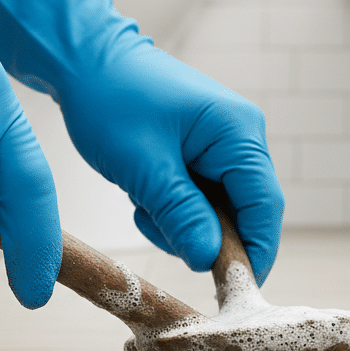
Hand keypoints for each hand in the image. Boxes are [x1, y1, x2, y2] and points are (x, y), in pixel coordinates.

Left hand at [0, 0, 283, 284]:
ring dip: (184, 223)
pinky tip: (144, 195)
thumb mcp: (143, 167)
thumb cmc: (111, 101)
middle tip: (163, 233)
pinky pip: (201, 197)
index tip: (235, 289)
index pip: (264, 205)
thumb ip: (180, 214)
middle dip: (207, 236)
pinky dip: (174, 208)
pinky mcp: (201, 152)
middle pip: (244, 211)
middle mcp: (239, 137)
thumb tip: (207, 259)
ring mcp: (221, 144)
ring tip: (143, 204)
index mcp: (237, 132)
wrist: (85, 61)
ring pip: (219, 210)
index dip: (254, 251)